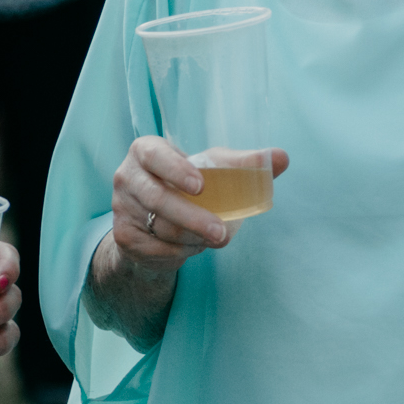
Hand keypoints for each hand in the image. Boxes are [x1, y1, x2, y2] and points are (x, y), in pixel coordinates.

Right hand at [105, 139, 289, 267]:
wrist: (153, 219)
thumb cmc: (187, 182)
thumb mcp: (213, 168)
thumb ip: (245, 163)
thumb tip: (282, 157)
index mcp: (146, 151)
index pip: (155, 155)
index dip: (175, 169)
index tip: (201, 186)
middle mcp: (127, 177)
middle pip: (158, 199)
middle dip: (193, 218)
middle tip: (222, 233)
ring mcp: (122, 208)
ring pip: (160, 228)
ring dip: (192, 238)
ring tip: (215, 238)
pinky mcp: (124, 236)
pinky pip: (155, 249)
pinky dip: (180, 252)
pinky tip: (194, 246)